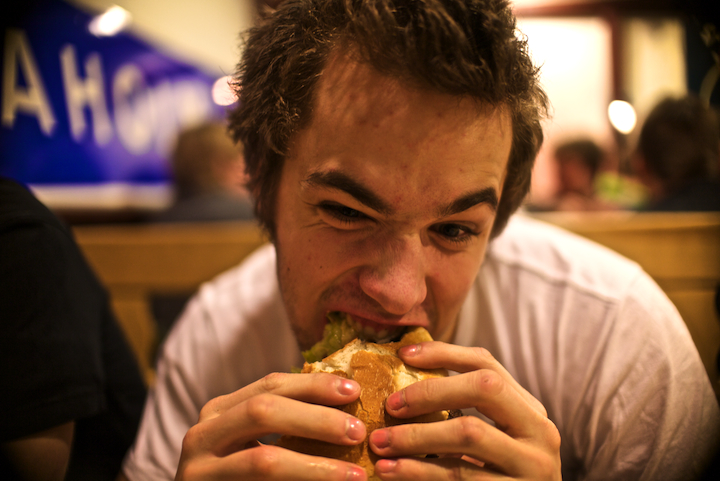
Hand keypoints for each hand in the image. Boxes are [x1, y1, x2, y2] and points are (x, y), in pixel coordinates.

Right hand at [175, 372, 367, 480]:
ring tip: (355, 474)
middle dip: (317, 419)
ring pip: (264, 461)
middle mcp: (203, 434)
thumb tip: (346, 409)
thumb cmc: (237, 476)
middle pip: (264, 411)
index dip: (314, 385)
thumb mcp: (251, 442)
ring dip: (317, 467)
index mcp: (221, 410)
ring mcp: (199, 470)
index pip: (270, 385)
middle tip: (357, 431)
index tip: (353, 390)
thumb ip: (285, 423)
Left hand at [368, 343, 560, 479]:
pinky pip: (459, 477)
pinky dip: (418, 472)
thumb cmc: (499, 480)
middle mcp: (539, 433)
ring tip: (379, 443)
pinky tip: (392, 470)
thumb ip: (467, 412)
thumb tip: (405, 377)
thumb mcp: (495, 441)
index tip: (403, 354)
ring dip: (415, 436)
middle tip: (390, 405)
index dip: (444, 353)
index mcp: (530, 410)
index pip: (487, 363)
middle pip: (484, 388)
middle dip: (431, 392)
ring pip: (468, 434)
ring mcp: (532, 466)